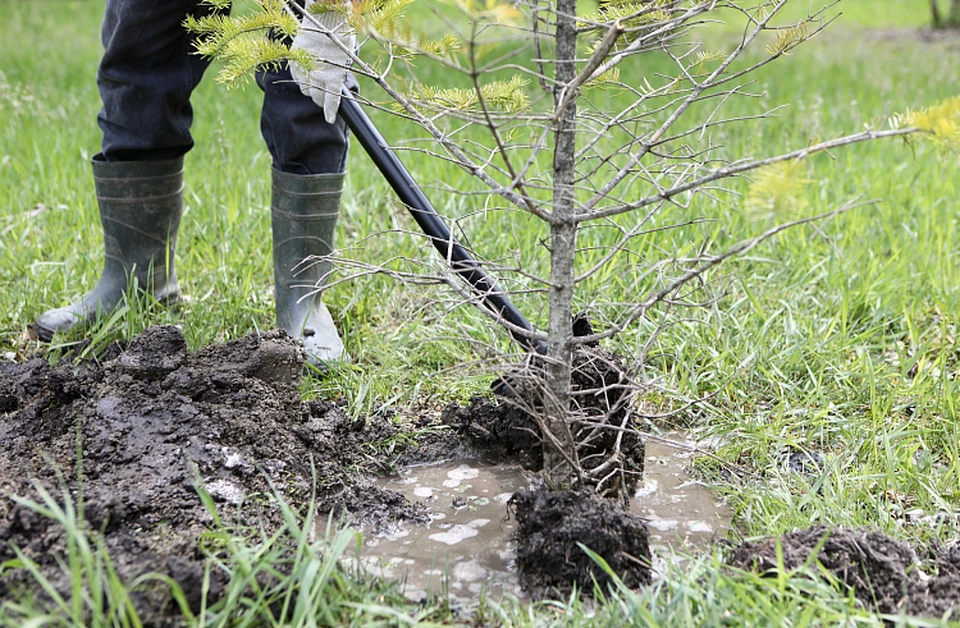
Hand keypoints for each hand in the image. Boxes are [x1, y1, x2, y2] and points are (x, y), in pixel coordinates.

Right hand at [290, 0, 355, 123]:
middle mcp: (318, 75)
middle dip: (320, 100)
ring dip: (310, 89)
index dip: (330, 112)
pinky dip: (302, 78)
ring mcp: (304, 67)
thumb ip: (339, 75)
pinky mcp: (294, 59)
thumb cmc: (341, 36)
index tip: (329, 119)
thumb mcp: (346, 59)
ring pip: (305, 89)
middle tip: (323, 98)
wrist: (326, 16)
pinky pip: (296, 77)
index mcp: (334, 76)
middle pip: (316, 97)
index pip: (331, 101)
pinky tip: (307, 74)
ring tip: (316, 83)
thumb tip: (335, 88)